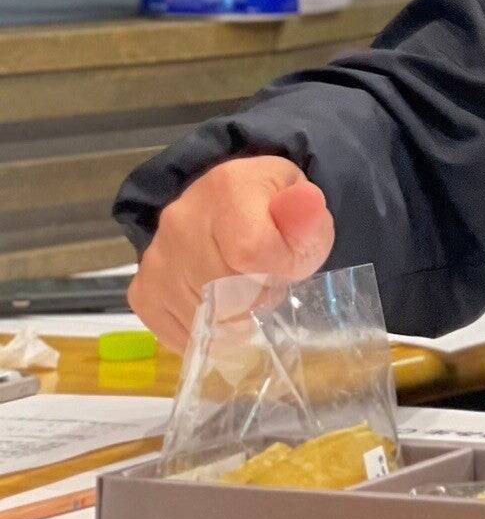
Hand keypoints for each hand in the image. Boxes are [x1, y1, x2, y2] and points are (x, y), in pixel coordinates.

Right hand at [127, 156, 335, 352]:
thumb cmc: (277, 215)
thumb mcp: (305, 208)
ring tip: (244, 289)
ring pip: (203, 315)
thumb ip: (308, 215)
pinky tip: (221, 309)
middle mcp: (180, 219)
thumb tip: (304, 204)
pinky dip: (207, 331)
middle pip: (225, 288)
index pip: (251, 251)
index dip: (279, 270)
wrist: (236, 212)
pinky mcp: (143, 291)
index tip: (289, 266)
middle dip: (258, 296)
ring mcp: (156, 257)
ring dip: (234, 316)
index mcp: (227, 187)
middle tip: (267, 281)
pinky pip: (179, 331)